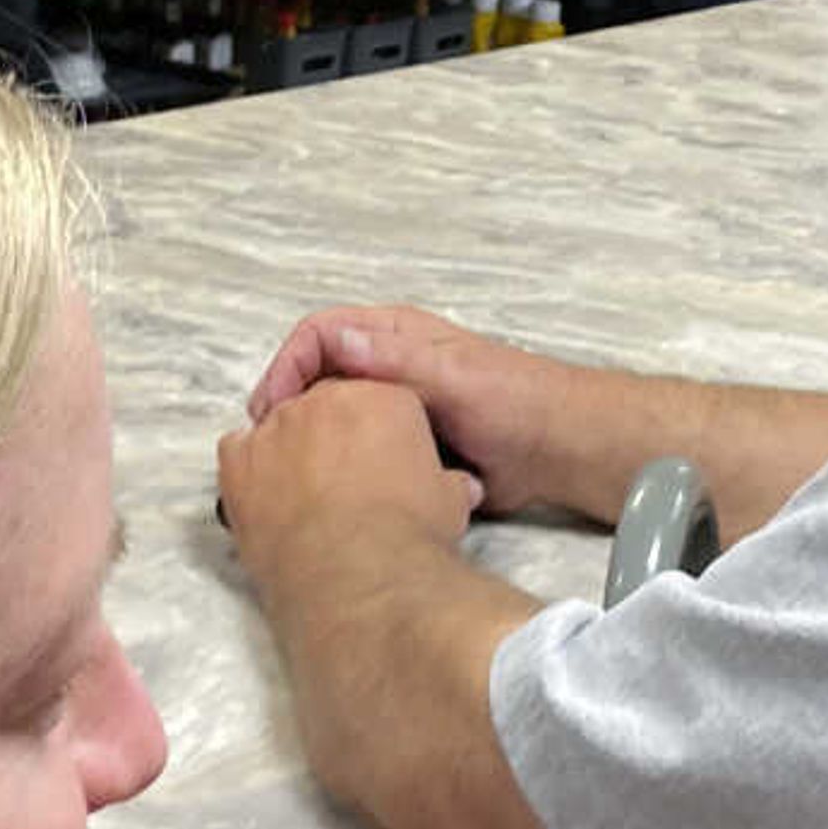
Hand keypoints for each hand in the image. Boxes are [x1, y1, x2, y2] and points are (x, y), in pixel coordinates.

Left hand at [216, 379, 481, 592]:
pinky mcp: (240, 460)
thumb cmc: (409, 535)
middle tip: (345, 479)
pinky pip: (238, 448)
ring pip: (280, 423)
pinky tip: (267, 495)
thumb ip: (448, 482)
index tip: (381, 460)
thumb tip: (461, 489)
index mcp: (382, 395)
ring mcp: (278, 426)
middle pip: (324, 404)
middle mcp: (326, 399)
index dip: (378, 430)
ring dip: (291, 450)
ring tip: (305, 495)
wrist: (359, 577)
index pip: (376, 395)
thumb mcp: (450, 501)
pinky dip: (249, 467)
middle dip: (333, 434)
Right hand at [247, 304, 591, 520]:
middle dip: (291, 409)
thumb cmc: (512, 401)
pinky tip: (330, 493)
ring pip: (336, 418)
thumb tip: (335, 338)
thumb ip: (395, 358)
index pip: (318, 335)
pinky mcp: (405, 444)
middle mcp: (387, 366)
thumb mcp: (450, 375)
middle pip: (318, 377)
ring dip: (313, 441)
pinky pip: (360, 450)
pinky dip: (341, 466)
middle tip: (270, 451)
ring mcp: (395, 407)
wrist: (557, 449)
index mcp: (393, 336)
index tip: (271, 411)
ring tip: (291, 476)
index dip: (287, 367)